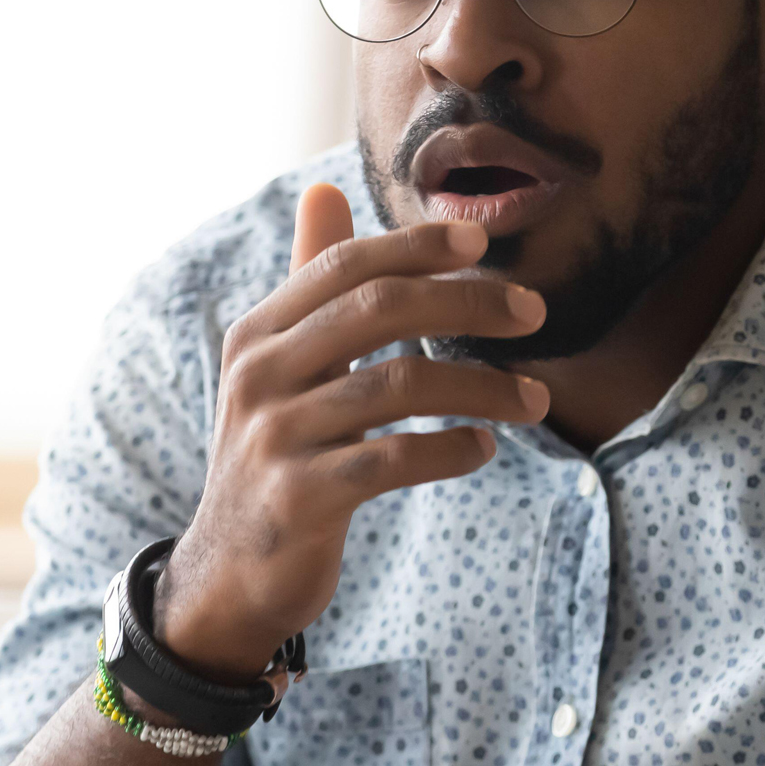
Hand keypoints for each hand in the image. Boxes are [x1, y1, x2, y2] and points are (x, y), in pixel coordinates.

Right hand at [155, 184, 547, 678]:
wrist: (228, 574)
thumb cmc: (274, 456)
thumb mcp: (278, 366)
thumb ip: (307, 285)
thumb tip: (324, 191)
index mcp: (259, 334)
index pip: (344, 265)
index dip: (415, 246)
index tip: (481, 243)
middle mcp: (260, 375)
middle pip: (377, 309)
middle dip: (466, 301)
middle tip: (534, 311)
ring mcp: (275, 438)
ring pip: (398, 386)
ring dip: (482, 387)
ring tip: (536, 400)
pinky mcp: (299, 499)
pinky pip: (391, 460)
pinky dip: (449, 451)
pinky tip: (485, 449)